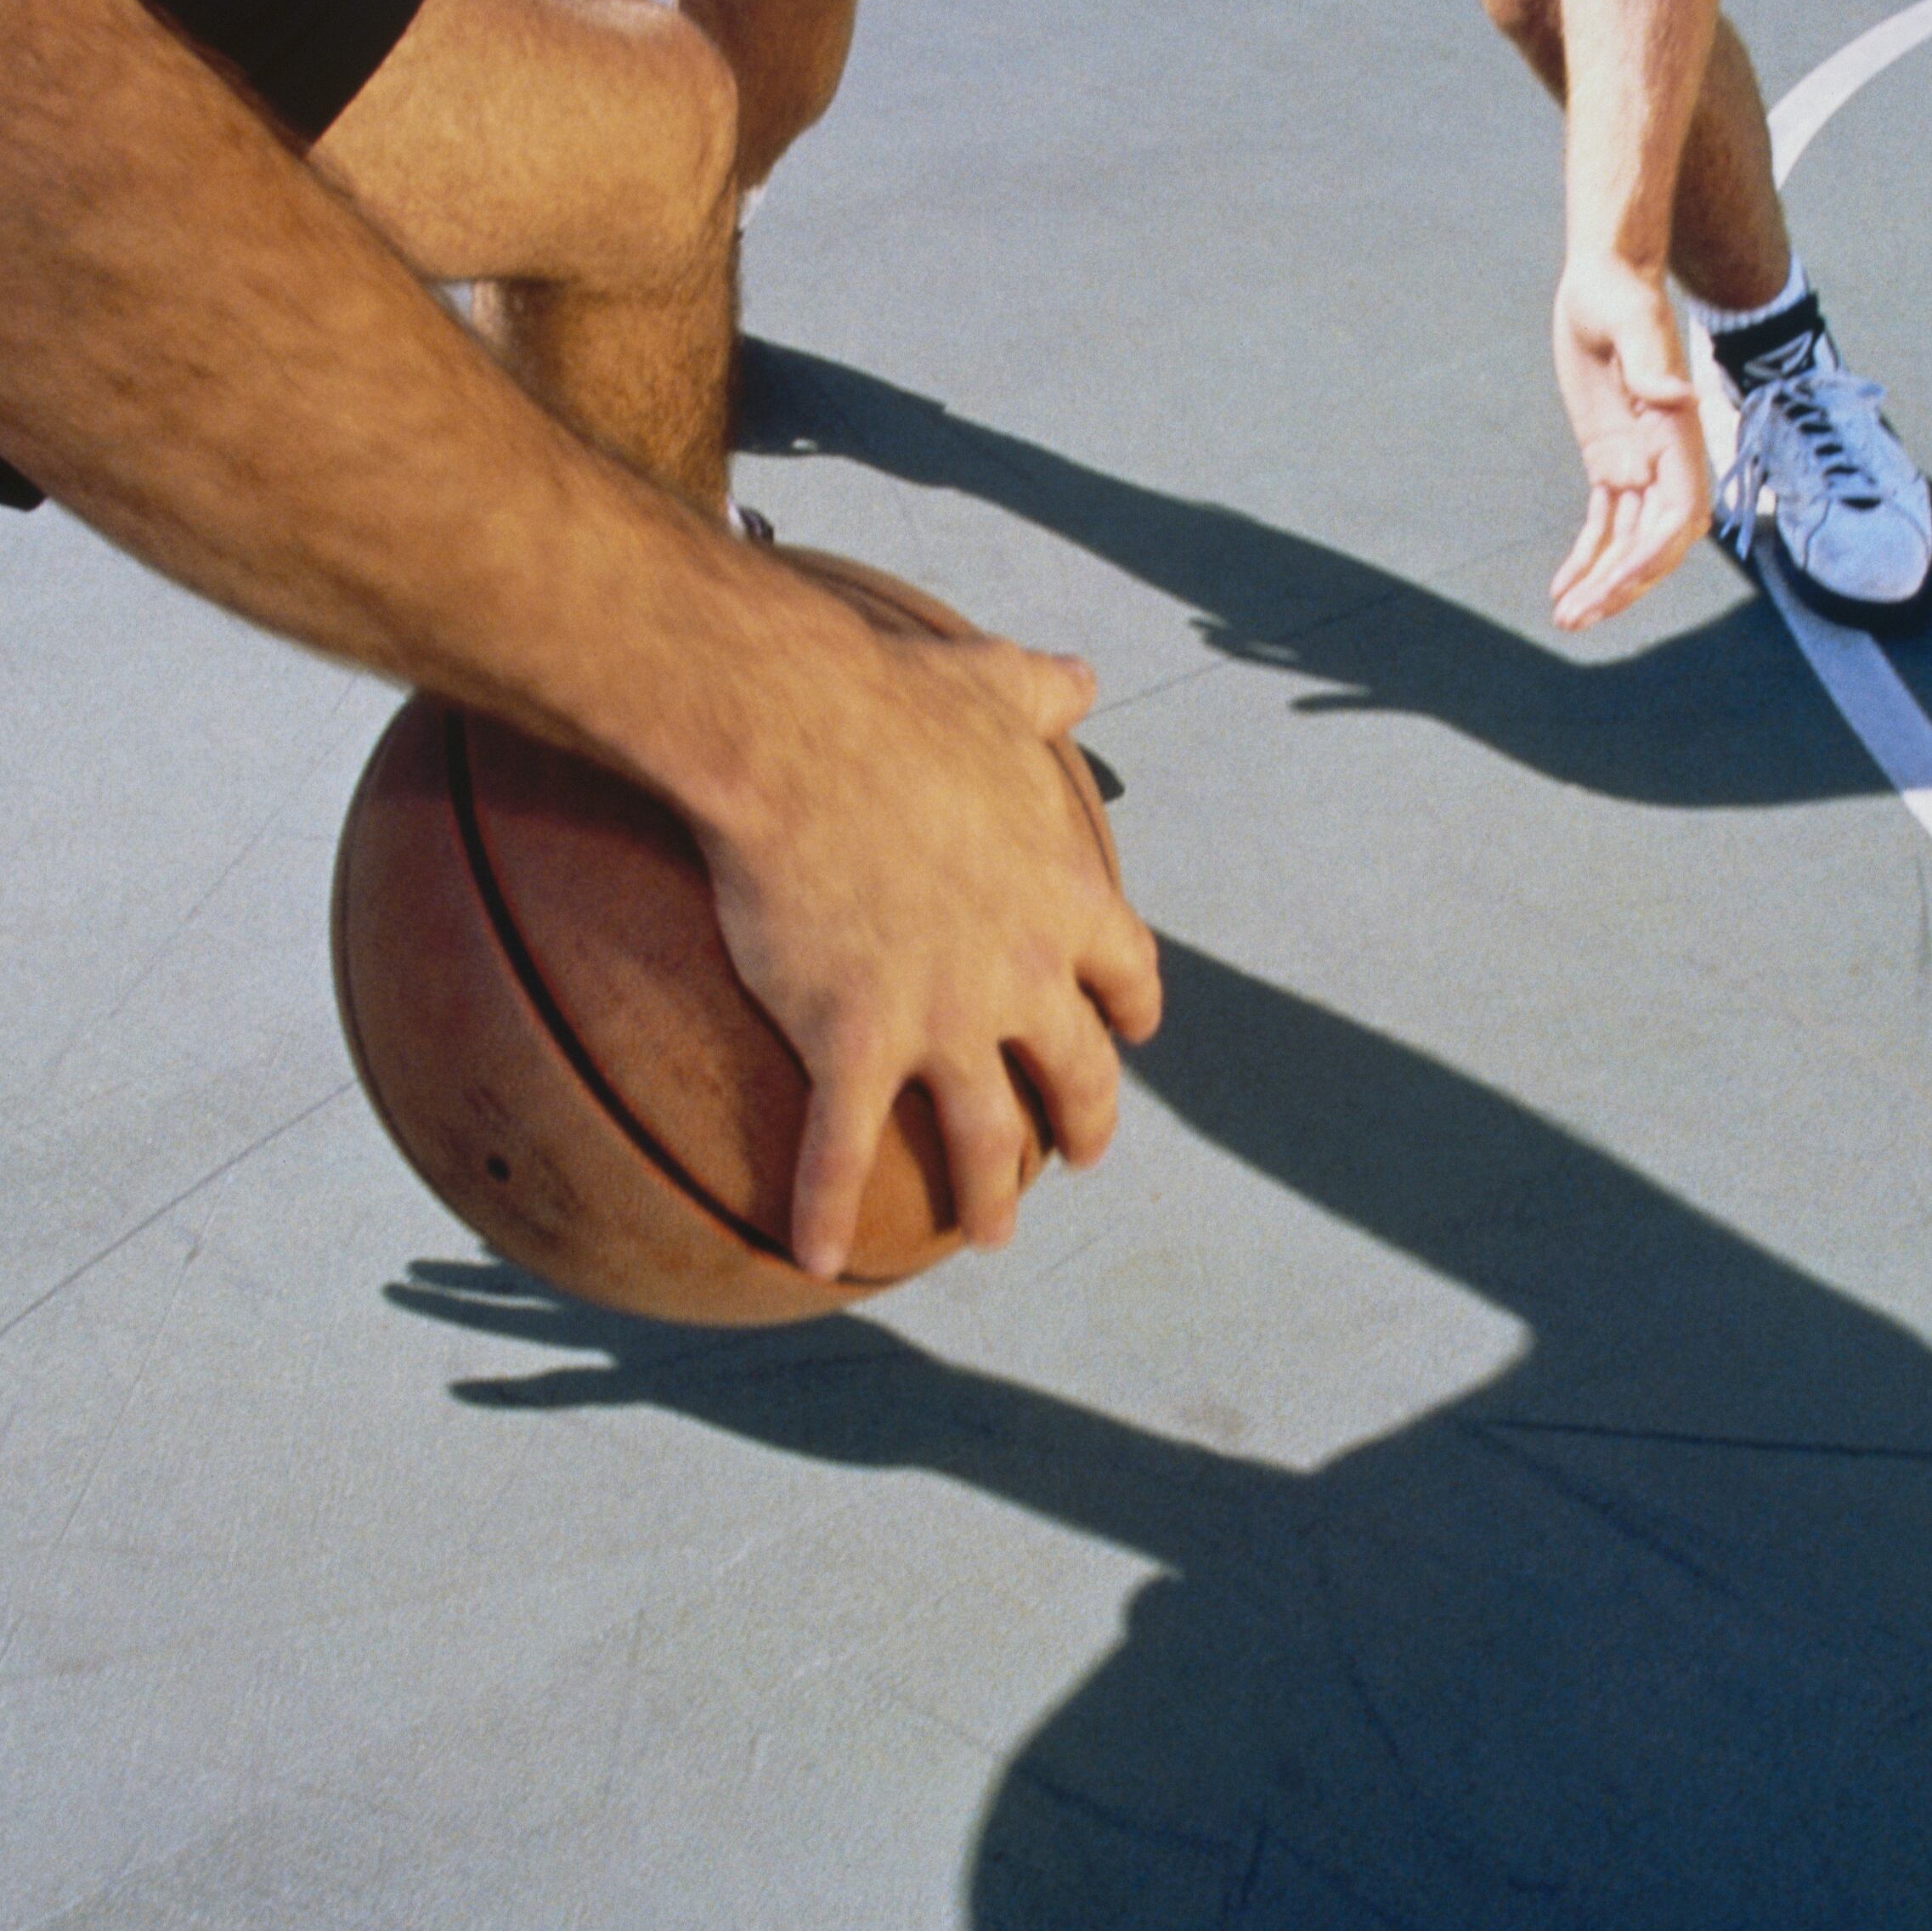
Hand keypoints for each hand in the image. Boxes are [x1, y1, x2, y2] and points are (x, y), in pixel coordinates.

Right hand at [691, 618, 1163, 1281]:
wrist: (798, 735)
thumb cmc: (896, 703)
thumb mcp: (996, 684)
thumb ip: (1045, 692)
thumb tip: (1084, 673)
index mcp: (1066, 897)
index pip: (1126, 973)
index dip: (1131, 1007)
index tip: (1133, 1031)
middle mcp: (1023, 976)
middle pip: (1075, 1072)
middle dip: (1085, 1122)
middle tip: (1081, 1156)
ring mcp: (942, 1019)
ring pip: (985, 1137)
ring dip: (991, 1195)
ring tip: (988, 1237)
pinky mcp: (853, 1041)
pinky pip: (842, 1150)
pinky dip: (829, 1210)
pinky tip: (819, 1257)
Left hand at [1544, 253, 1710, 631]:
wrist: (1604, 281)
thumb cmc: (1619, 295)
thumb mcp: (1631, 320)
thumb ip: (1649, 361)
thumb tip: (1675, 395)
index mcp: (1677, 434)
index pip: (1679, 514)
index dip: (1654, 554)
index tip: (1618, 580)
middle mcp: (1665, 458)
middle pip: (1655, 543)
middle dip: (1622, 584)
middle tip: (1579, 617)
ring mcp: (1639, 463)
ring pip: (1629, 542)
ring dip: (1603, 583)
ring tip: (1567, 618)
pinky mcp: (1612, 461)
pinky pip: (1606, 523)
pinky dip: (1588, 557)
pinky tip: (1563, 586)